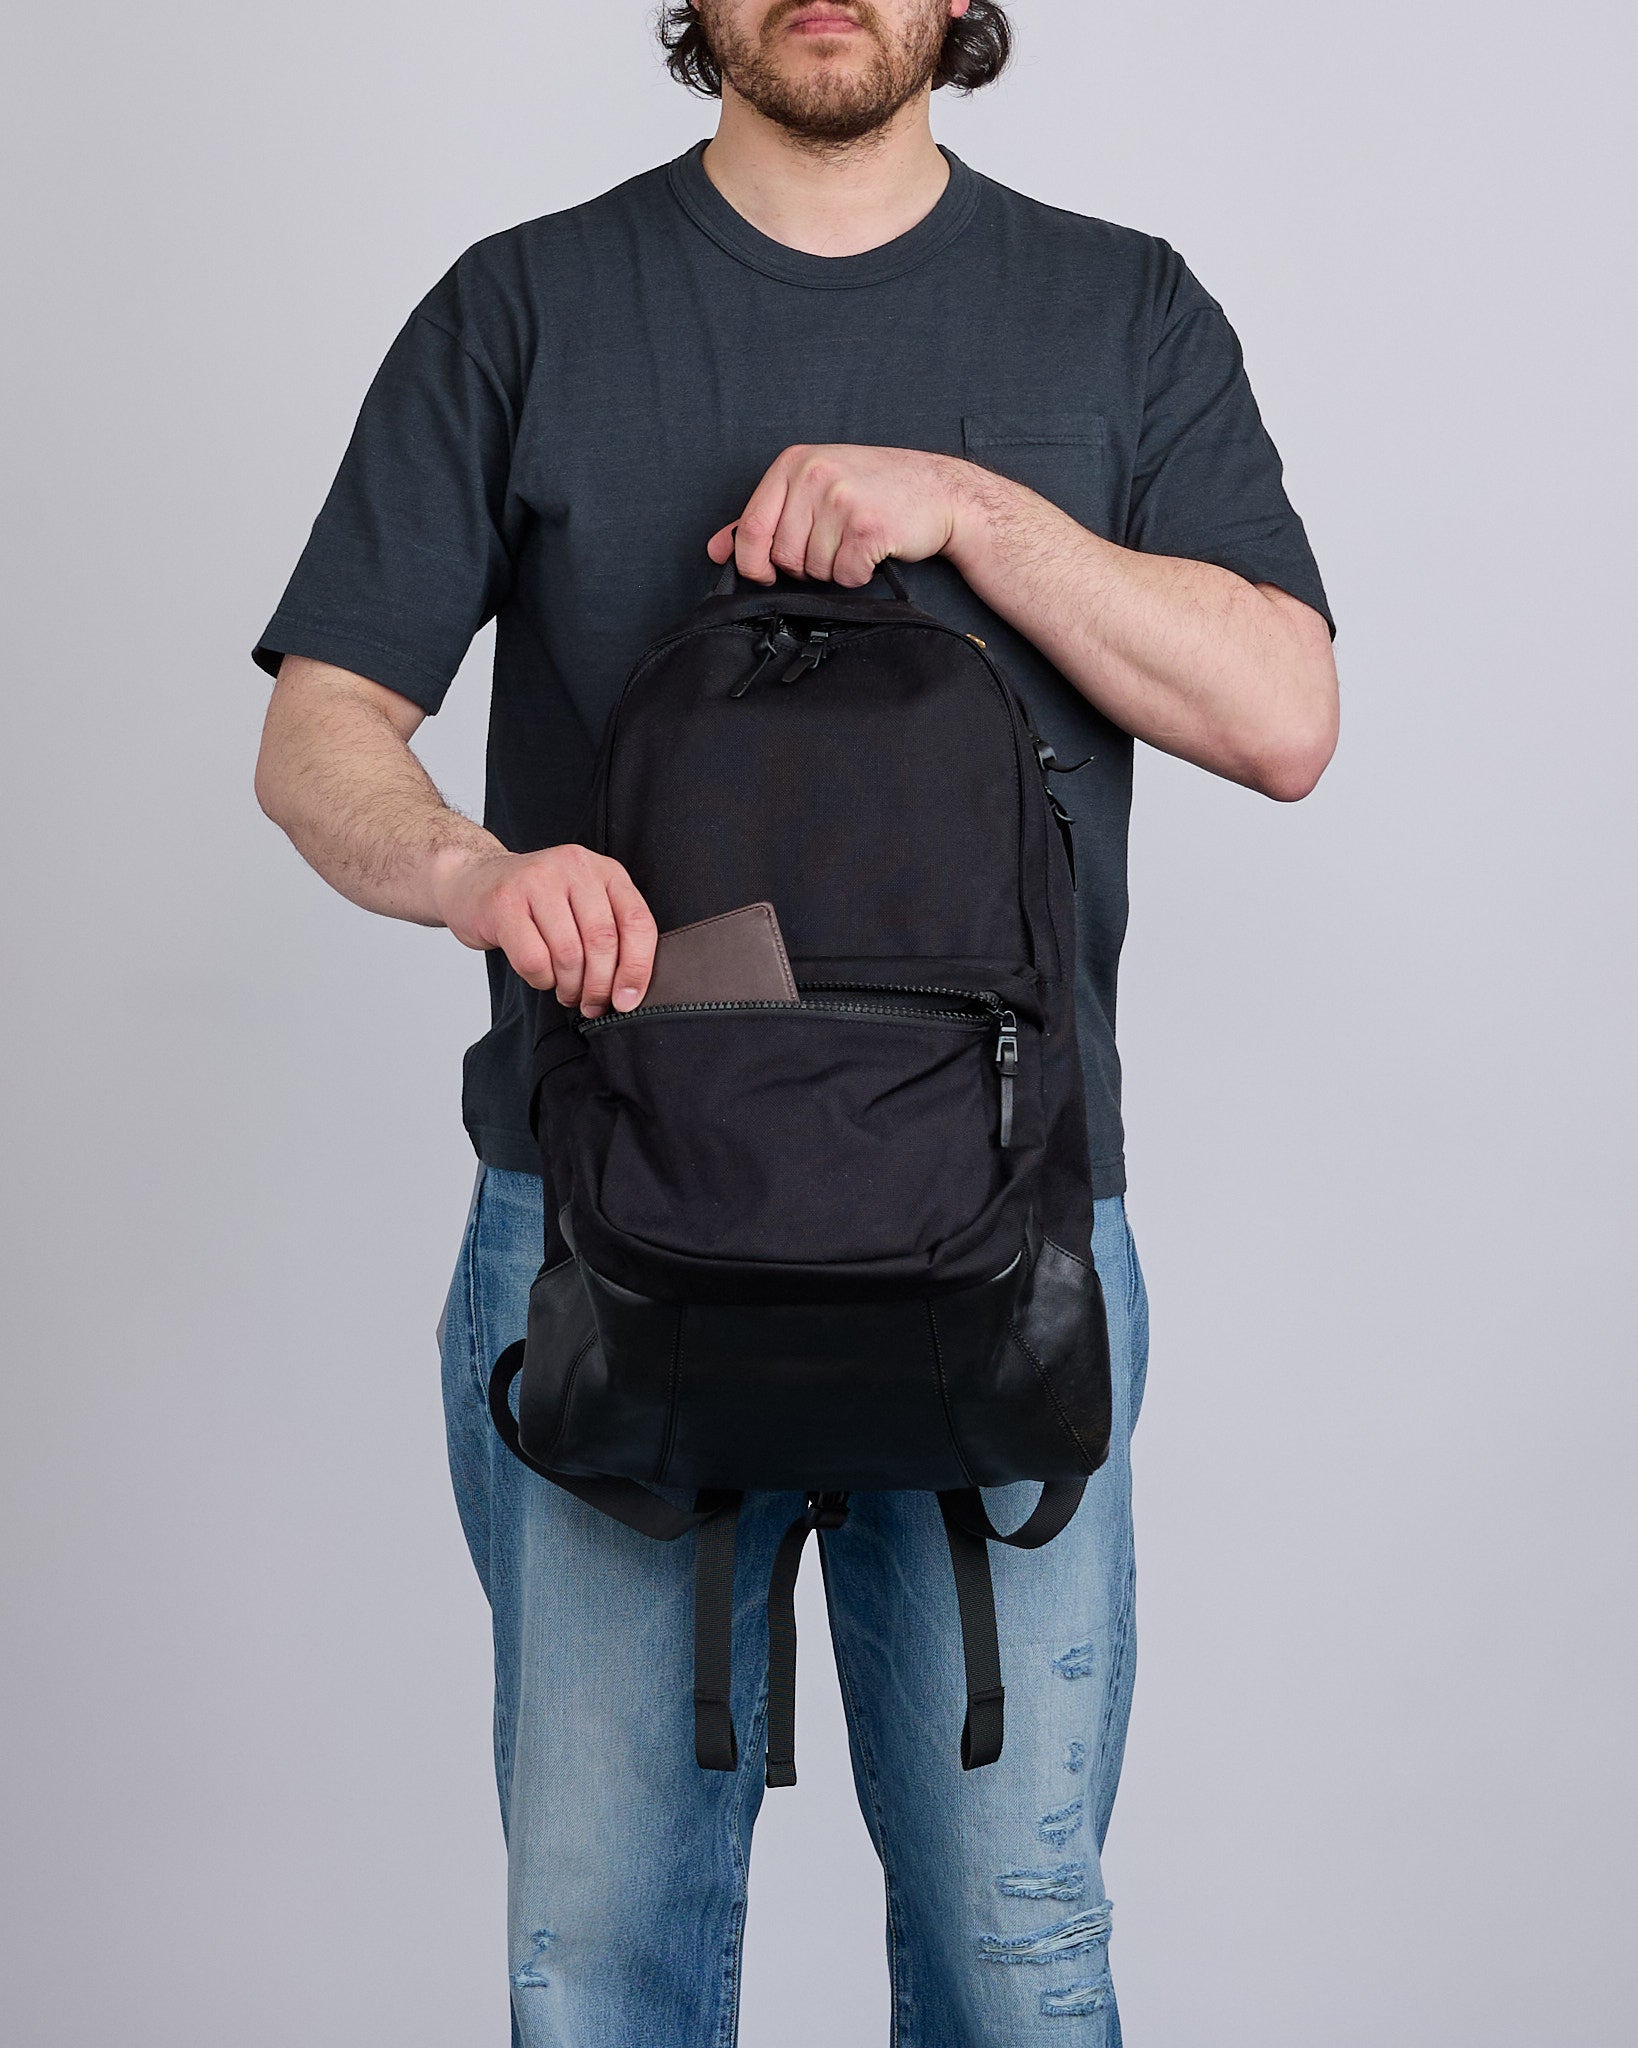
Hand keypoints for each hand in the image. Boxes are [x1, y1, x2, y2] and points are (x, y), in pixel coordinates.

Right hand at [431, 843, 657, 1016]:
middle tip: (593, 1005)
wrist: (473, 882)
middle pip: (603, 941)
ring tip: (566, 993)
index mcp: (605, 870)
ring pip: (569, 954)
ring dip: (570, 987)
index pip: (638, 922)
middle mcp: (574, 867)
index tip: (628, 1000)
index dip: (637, 969)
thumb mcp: (582, 905)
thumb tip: (630, 991)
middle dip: (600, 986)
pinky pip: (534, 959)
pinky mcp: (505, 902)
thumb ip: (611, 933)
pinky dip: (541, 980)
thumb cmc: (535, 903)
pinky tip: (540, 976)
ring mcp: (537, 880)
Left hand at [707, 444, 973, 585]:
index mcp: (794, 462)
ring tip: (856, 541)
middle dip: (804, 566)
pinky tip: (872, 550)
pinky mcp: (868, 527)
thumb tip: (717, 549)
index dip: (752, 563)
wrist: (939, 490)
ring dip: (835, 569)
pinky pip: (845, 576)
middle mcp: (815, 475)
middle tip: (833, 545)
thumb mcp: (814, 487)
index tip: (765, 573)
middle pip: (783, 556)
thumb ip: (765, 515)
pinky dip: (858, 575)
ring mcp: (842, 499)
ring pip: (814, 569)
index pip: (751, 528)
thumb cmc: (876, 489)